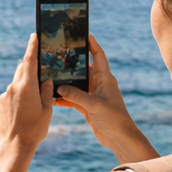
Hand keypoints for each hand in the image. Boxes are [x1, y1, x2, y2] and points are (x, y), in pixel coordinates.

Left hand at [0, 34, 55, 157]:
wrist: (14, 147)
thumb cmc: (34, 130)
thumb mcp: (47, 110)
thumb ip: (47, 92)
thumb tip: (46, 81)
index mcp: (27, 86)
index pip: (29, 60)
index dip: (32, 47)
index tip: (33, 36)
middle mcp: (13, 88)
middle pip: (21, 70)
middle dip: (30, 68)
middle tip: (39, 72)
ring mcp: (4, 96)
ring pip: (15, 84)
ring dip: (24, 87)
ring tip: (33, 103)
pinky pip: (9, 96)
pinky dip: (16, 98)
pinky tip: (23, 112)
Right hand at [53, 34, 158, 163]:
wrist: (119, 138)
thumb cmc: (114, 118)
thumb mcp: (95, 105)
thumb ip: (77, 96)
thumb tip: (59, 88)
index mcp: (105, 79)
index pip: (98, 55)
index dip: (91, 44)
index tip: (83, 33)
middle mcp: (99, 84)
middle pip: (85, 68)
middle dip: (73, 61)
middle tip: (60, 52)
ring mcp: (93, 96)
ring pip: (77, 83)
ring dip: (66, 80)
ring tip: (52, 73)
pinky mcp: (88, 107)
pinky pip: (73, 98)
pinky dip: (64, 98)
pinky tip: (53, 97)